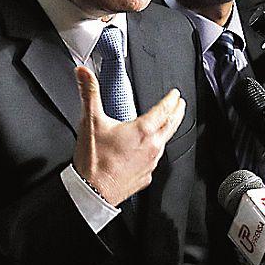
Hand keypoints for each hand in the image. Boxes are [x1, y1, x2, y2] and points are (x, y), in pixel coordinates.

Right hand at [73, 65, 185, 205]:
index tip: (175, 95)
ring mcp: (151, 163)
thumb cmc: (94, 160)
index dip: (171, 100)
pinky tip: (147, 151)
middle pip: (171, 125)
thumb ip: (89, 93)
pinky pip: (154, 160)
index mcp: (142, 130)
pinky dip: (153, 152)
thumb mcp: (90, 121)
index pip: (165, 110)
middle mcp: (152, 147)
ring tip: (165, 126)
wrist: (92, 191)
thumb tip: (84, 73)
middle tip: (180, 105)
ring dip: (166, 132)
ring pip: (164, 143)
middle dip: (177, 113)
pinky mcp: (146, 176)